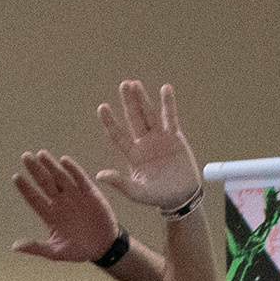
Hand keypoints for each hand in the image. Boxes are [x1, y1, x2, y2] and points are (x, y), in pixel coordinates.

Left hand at [9, 148, 123, 265]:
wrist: (103, 248)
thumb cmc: (77, 251)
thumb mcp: (55, 252)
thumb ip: (36, 247)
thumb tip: (15, 246)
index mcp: (50, 215)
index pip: (34, 198)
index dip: (25, 188)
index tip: (16, 177)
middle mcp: (60, 202)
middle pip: (45, 183)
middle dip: (35, 170)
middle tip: (25, 156)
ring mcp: (75, 196)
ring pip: (60, 177)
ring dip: (51, 165)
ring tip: (41, 154)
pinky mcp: (90, 193)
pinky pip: (80, 179)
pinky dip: (73, 169)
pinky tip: (64, 160)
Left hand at [93, 78, 203, 220]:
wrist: (180, 196)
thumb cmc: (156, 196)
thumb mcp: (135, 192)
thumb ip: (119, 183)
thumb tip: (99, 175)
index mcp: (133, 155)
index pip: (118, 135)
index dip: (110, 121)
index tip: (102, 107)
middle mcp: (144, 143)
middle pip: (134, 118)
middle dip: (128, 102)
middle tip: (123, 85)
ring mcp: (159, 138)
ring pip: (149, 115)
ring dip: (143, 99)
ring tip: (136, 84)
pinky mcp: (175, 137)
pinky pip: (171, 118)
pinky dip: (168, 104)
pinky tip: (165, 89)